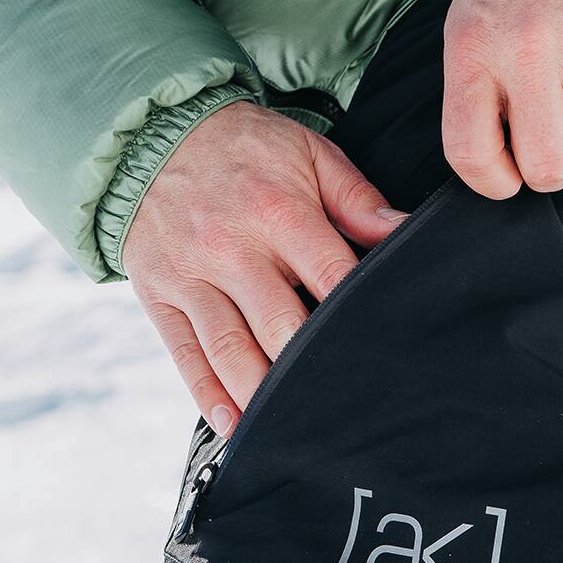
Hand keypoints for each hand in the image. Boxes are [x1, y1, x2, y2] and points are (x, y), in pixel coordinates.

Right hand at [124, 102, 404, 435]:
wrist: (158, 135)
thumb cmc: (248, 150)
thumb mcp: (309, 154)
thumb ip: (358, 199)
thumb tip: (404, 233)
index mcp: (277, 211)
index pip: (331, 277)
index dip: (359, 315)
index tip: (386, 346)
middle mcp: (231, 248)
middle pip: (280, 326)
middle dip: (316, 367)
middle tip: (351, 403)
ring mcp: (190, 275)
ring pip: (230, 349)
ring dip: (263, 394)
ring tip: (296, 427)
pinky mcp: (159, 295)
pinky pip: (185, 354)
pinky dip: (209, 395)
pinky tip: (236, 423)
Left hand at [443, 0, 562, 204]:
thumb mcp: (466, 29)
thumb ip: (472, 96)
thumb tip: (500, 167)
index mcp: (476, 50)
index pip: (472, 152)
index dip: (489, 183)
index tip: (502, 178)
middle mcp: (531, 55)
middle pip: (545, 166)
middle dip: (545, 178)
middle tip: (544, 158)